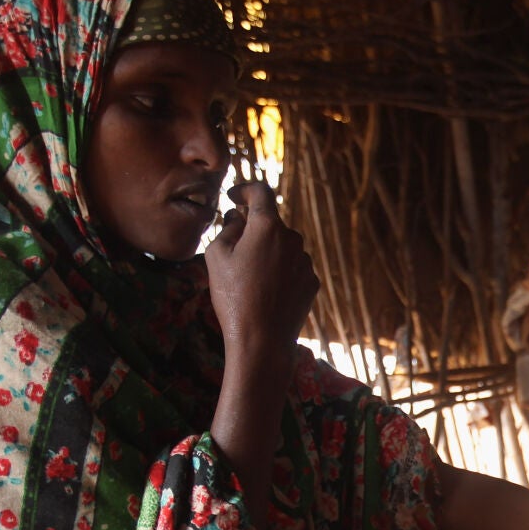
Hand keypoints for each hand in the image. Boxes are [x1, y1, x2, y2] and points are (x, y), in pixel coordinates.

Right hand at [204, 180, 318, 368]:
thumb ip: (226, 228)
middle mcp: (292, 239)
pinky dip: (279, 271)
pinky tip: (265, 291)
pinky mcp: (311, 282)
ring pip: (283, 247)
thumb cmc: (234, 296)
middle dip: (253, 229)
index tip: (234, 197)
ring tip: (247, 278)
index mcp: (268, 227)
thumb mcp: (217, 257)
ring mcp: (305, 262)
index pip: (261, 192)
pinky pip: (292, 267)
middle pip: (271, 223)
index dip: (245, 190)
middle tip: (233, 247)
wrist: (262, 339)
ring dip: (267, 252)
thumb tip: (237, 217)